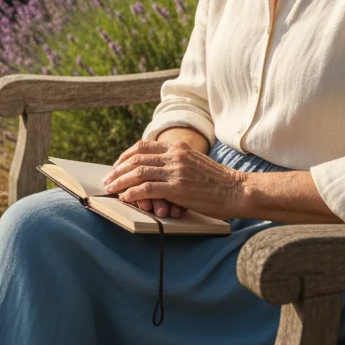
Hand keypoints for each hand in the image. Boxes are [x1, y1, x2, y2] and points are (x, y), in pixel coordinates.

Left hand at [101, 138, 248, 220]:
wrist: (237, 190)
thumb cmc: (217, 181)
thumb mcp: (194, 162)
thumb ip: (174, 162)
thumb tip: (152, 173)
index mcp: (178, 146)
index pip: (143, 146)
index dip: (125, 156)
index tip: (116, 166)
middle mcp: (175, 154)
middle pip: (136, 158)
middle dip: (118, 169)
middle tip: (108, 180)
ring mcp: (175, 170)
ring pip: (138, 172)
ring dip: (121, 181)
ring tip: (111, 189)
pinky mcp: (177, 188)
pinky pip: (147, 189)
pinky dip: (132, 193)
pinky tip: (125, 197)